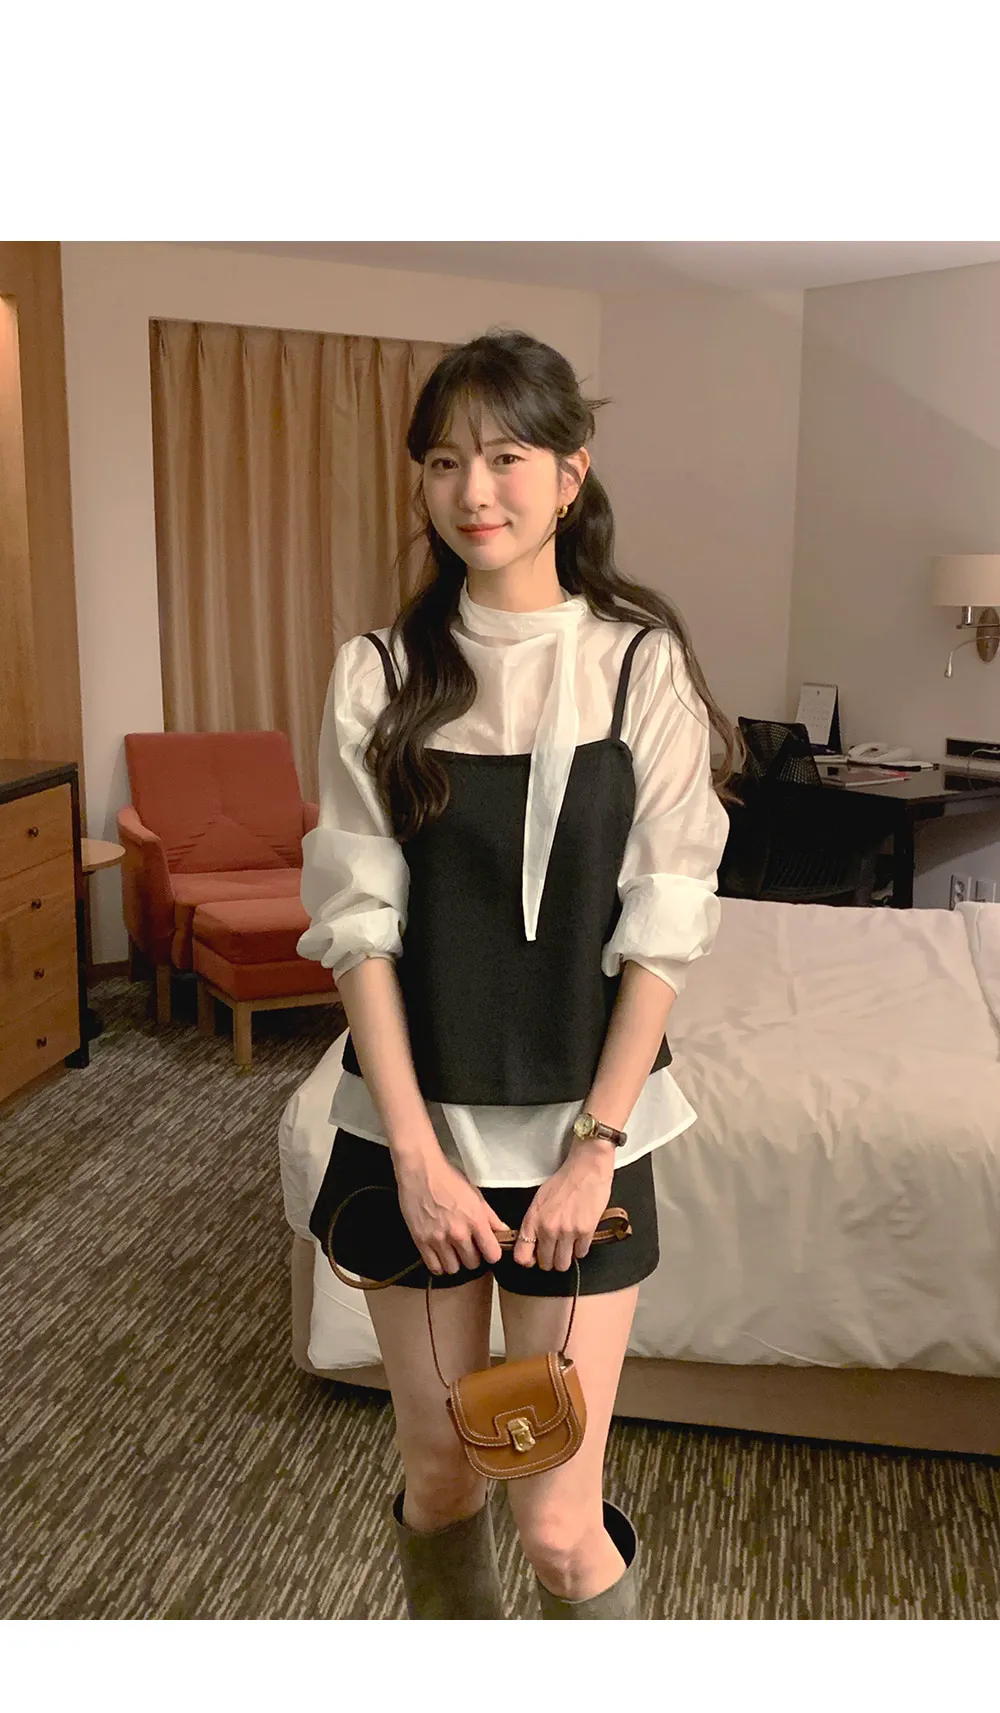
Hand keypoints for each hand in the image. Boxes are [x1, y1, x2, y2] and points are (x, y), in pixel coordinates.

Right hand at [395, 1151, 506, 1276]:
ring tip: (452, 1251)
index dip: (491, 1253)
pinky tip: (440, 1254)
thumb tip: (504, 1232)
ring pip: (454, 1269)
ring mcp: (438, 1239)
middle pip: (473, 1264)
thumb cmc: (449, 1179)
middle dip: (473, 1257)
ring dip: (455, 1262)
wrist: (421, 1171)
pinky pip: (435, 1267)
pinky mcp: (421, 1241)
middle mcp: (458, 1233)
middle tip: (467, 1247)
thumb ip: (491, 1217)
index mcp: (475, 1220)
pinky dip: (439, 1264)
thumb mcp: (476, 1195)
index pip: (493, 1254)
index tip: (487, 1249)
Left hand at [514, 1146, 614, 1272]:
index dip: (529, 1261)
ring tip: (569, 1244)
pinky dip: (581, 1248)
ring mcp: (567, 1232)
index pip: (522, 1256)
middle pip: (545, 1264)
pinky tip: (581, 1235)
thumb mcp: (539, 1200)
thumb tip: (532, 1246)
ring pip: (563, 1264)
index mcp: (532, 1220)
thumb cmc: (563, 1182)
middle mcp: (547, 1229)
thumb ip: (533, 1224)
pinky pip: (581, 1254)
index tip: (536, 1257)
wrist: (586, 1169)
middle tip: (556, 1249)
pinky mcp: (586, 1231)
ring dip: (566, 1257)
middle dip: (550, 1260)